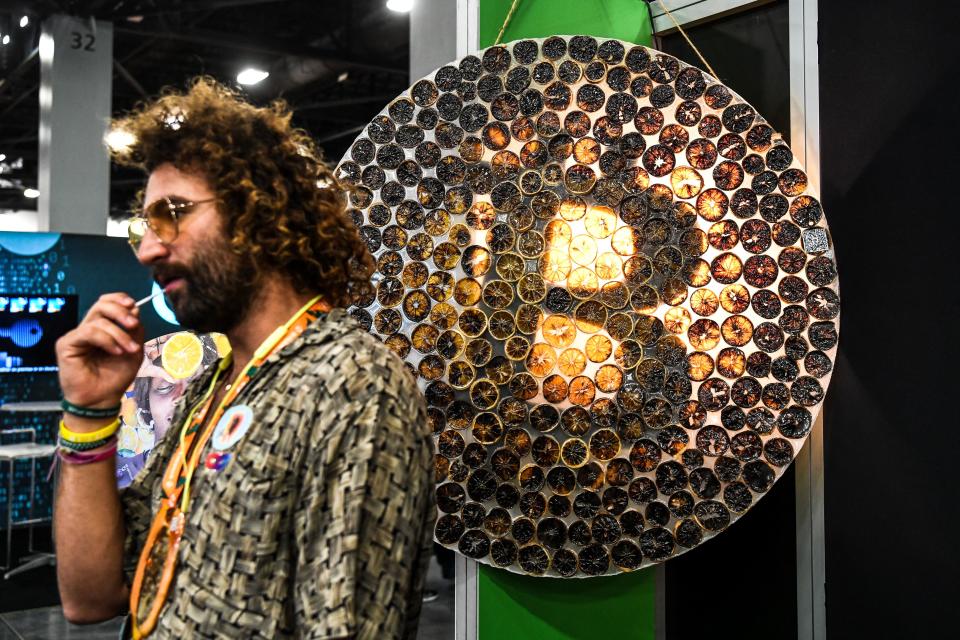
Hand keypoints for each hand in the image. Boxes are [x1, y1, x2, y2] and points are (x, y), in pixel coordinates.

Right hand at [56, 293, 144, 409]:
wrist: (102, 399)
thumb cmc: (116, 376)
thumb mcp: (134, 350)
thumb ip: (134, 330)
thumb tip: (134, 308)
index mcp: (103, 328)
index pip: (107, 303)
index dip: (119, 300)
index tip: (133, 306)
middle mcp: (88, 329)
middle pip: (101, 306)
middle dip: (120, 312)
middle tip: (133, 325)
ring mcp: (77, 336)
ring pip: (98, 320)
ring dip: (119, 334)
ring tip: (129, 350)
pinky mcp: (67, 344)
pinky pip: (88, 332)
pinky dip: (106, 340)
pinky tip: (116, 352)